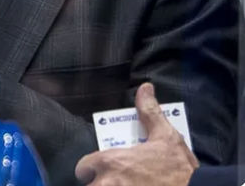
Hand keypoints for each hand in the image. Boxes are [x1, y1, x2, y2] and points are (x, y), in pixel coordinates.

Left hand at [75, 83, 197, 184]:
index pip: (83, 167)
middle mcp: (108, 183)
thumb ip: (150, 112)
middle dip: (96, 184)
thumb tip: (145, 88)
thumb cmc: (180, 169)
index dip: (90, 170)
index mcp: (112, 162)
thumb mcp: (167, 137)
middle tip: (109, 182)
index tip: (98, 172)